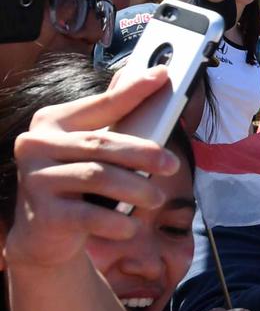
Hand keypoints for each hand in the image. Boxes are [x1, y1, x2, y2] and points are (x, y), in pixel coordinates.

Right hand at [3, 68, 178, 269]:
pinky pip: (90, 216)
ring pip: (97, 177)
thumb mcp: (89, 149)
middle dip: (143, 153)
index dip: (133, 91)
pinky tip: (131, 225)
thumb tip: (141, 76)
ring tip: (157, 199)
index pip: (100, 104)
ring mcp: (36, 179)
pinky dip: (117, 221)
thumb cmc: (76, 183)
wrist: (44, 233)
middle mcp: (36, 146)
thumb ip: (111, 116)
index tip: (163, 76)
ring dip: (135, 188)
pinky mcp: (45, 214)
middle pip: (100, 144)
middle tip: (172, 164)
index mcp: (51, 122)